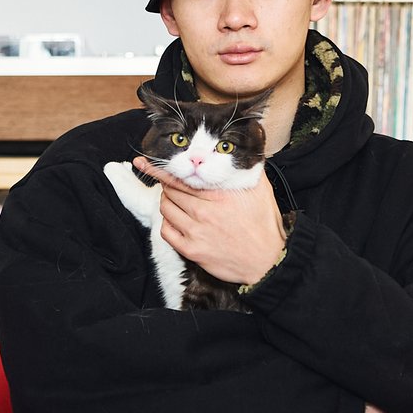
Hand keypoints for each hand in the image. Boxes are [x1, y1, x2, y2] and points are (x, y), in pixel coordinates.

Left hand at [133, 156, 287, 285]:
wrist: (268, 262)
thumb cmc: (265, 225)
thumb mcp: (261, 190)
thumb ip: (248, 169)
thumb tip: (244, 151)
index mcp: (219, 195)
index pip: (181, 178)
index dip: (161, 170)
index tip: (143, 163)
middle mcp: (204, 212)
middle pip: (170, 192)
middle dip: (168, 186)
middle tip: (173, 186)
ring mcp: (196, 232)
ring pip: (166, 210)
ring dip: (167, 203)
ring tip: (176, 202)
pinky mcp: (192, 251)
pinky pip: (166, 232)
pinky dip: (166, 223)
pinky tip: (176, 221)